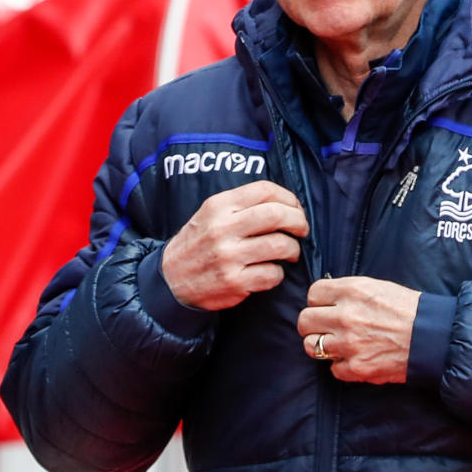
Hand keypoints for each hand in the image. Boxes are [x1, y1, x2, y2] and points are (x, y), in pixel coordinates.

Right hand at [161, 180, 309, 310]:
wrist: (169, 279)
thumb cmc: (197, 243)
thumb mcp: (209, 214)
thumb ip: (241, 205)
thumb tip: (284, 204)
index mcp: (218, 206)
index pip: (264, 190)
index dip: (288, 198)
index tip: (294, 208)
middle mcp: (222, 228)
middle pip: (277, 215)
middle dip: (298, 221)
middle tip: (301, 229)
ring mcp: (229, 256)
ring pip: (280, 245)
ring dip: (293, 249)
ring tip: (289, 252)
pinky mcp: (234, 282)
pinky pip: (273, 274)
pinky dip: (279, 273)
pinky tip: (271, 271)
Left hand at [298, 276, 418, 382]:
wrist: (433, 338)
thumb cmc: (408, 310)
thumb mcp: (376, 287)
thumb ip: (347, 291)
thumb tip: (324, 299)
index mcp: (351, 292)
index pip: (312, 294)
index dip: (318, 301)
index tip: (326, 307)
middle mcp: (346, 317)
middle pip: (305, 321)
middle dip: (313, 324)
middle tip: (325, 327)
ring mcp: (349, 344)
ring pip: (311, 346)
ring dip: (321, 345)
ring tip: (336, 344)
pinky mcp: (357, 368)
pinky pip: (332, 369)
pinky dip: (341, 365)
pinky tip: (355, 358)